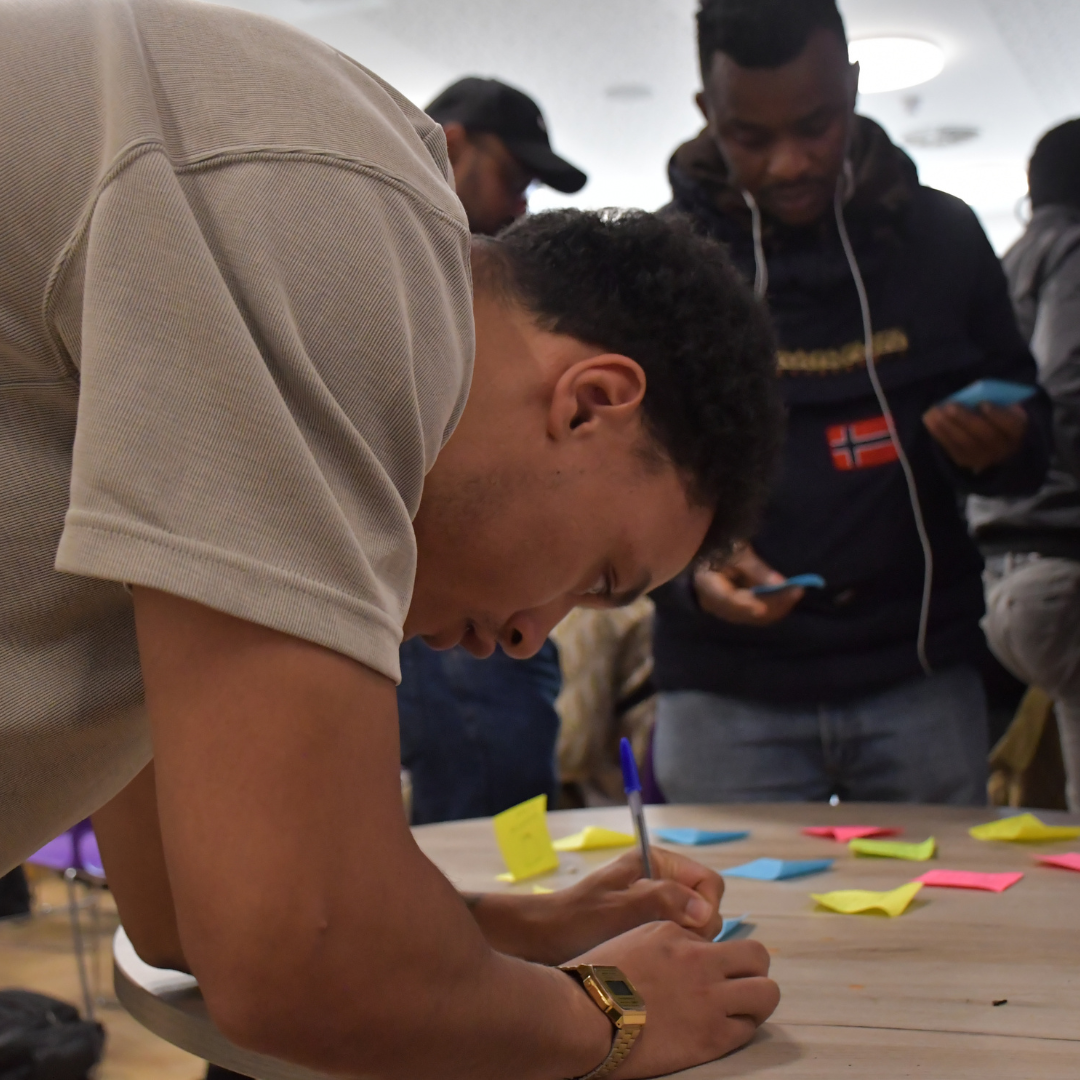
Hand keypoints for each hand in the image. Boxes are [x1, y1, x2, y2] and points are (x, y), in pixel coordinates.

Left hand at [469, 847, 723, 964]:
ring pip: (695, 929)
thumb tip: (704, 910)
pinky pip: (679, 942)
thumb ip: (663, 901)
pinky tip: (650, 962)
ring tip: (653, 954)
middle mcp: (661, 882)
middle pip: (706, 907)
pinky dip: (672, 953)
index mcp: (657, 863)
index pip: (708, 882)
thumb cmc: (576, 920)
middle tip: (664, 945)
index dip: (705, 908)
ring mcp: (657, 908)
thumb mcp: (619, 908)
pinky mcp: (650, 931)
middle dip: (695, 929)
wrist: (542, 940)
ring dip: (683, 944)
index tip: (685, 930)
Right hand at [571, 921, 778, 1077]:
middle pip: (757, 956)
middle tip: (737, 984)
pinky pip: (749, 1027)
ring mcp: (709, 998)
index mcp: (677, 932)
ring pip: (766, 992)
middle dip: (752, 969)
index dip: (715, 955)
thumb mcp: (634, 938)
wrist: (584, 1014)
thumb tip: (689, 951)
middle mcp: (700, 959)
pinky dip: (742, 1026)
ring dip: (755, 998)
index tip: (703, 970)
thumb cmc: (597, 977)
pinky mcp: (711, 1036)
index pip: (718, 936)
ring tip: (738, 1008)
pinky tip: (723, 1028)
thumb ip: (667, 940)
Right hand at [693, 545, 801, 625]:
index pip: (728, 600)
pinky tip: (788, 596)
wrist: (709, 558)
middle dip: (773, 604)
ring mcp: (728, 612)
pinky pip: (758, 616)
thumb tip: (781, 584)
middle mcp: (716, 605)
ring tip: (796, 591)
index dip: (746, 606)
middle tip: (797, 590)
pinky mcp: (738, 612)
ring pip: (755, 617)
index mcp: (707, 587)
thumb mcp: (736, 553)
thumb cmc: (719, 550)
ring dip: (777, 606)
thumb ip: (756, 569)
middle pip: (747, 612)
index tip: (763, 609)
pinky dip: (774, 607)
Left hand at [922, 402, 1027, 471]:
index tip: (983, 403)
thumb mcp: (1005, 405)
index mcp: (1017, 430)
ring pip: (965, 442)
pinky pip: (951, 447)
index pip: (1011, 425)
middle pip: (985, 435)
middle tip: (950, 405)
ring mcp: (983, 457)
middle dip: (965, 419)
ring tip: (935, 410)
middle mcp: (1003, 448)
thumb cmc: (998, 415)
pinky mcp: (965, 460)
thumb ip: (996, 399)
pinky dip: (939, 432)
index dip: (997, 415)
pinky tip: (930, 418)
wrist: (994, 442)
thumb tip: (976, 392)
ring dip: (947, 425)